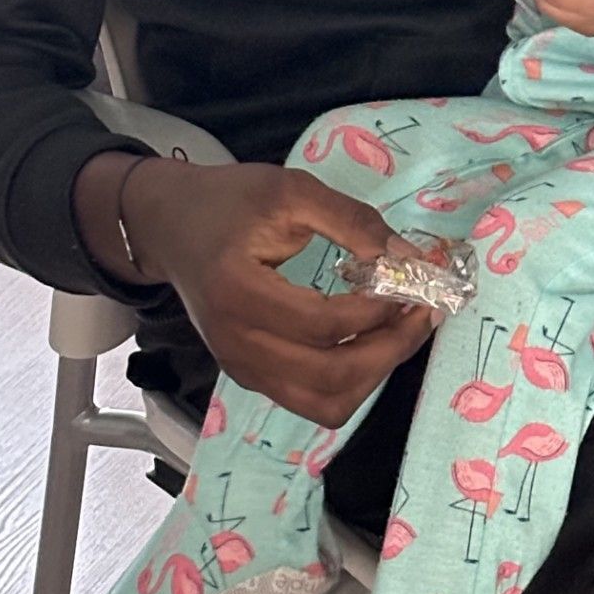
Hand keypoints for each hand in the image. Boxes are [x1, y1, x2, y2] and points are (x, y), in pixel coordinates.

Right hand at [116, 157, 434, 422]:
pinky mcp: (251, 376)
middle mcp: (237, 345)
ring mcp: (242, 368)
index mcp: (239, 294)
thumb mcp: (291, 191)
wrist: (171, 225)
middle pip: (331, 376)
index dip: (376, 310)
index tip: (412, 282)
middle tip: (422, 313)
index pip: (323, 325)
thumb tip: (408, 257)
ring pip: (326, 403)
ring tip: (402, 330)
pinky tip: (370, 341)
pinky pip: (311, 400)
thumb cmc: (229, 201)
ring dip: (375, 373)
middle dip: (390, 349)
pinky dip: (351, 381)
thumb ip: (351, 221)